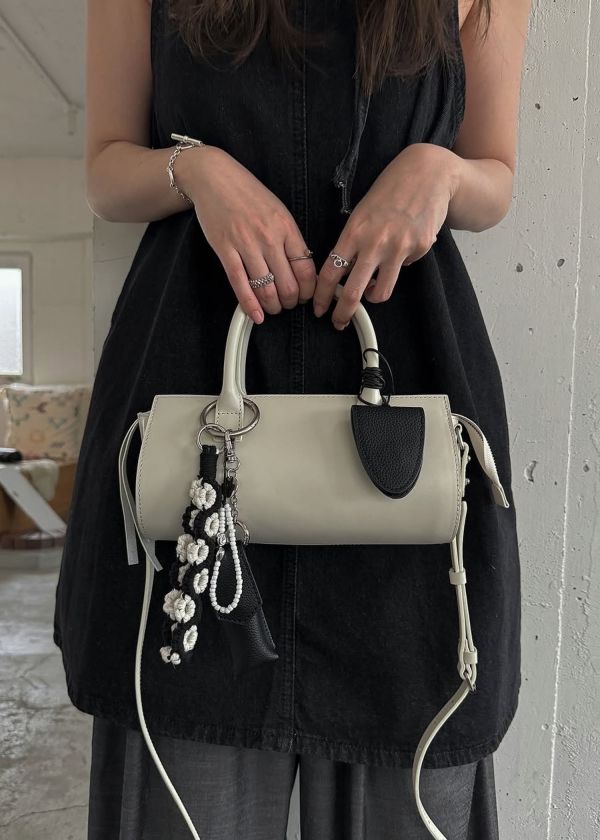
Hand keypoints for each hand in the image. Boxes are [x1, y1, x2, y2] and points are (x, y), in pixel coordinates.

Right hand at [178, 145, 316, 323]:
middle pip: (288, 284)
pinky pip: (240, 284)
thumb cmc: (247, 194)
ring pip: (265, 289)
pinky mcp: (225, 250)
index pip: (306, 269)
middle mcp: (269, 237)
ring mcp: (246, 245)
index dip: (309, 291)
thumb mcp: (278, 211)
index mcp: (286, 227)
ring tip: (273, 308)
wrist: (214, 178)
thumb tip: (301, 265)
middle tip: (288, 305)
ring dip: (272, 306)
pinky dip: (249, 305)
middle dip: (291, 302)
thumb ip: (290, 238)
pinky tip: (255, 315)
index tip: (306, 296)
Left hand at [313, 143, 459, 328]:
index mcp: (354, 232)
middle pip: (352, 292)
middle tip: (338, 322)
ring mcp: (399, 247)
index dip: (321, 296)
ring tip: (372, 290)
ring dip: (373, 296)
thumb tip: (344, 274)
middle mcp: (375, 242)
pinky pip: (404, 270)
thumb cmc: (390, 191)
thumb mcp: (362, 213)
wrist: (427, 173)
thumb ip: (353, 243)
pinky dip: (401, 264)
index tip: (319, 308)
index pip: (329, 272)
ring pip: (380, 292)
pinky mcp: (419, 249)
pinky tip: (404, 244)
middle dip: (342, 313)